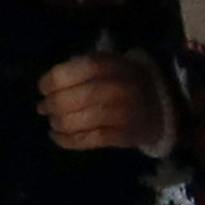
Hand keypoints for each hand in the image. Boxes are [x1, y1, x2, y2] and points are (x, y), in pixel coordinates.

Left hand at [37, 52, 167, 152]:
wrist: (161, 106)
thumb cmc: (126, 81)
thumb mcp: (109, 64)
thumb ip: (81, 69)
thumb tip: (48, 84)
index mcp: (112, 66)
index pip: (73, 72)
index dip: (52, 81)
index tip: (43, 87)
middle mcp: (117, 89)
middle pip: (71, 99)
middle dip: (51, 105)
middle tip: (43, 107)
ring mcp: (120, 115)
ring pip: (76, 122)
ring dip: (57, 122)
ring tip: (52, 120)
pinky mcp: (120, 137)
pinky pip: (85, 140)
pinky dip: (65, 140)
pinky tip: (56, 135)